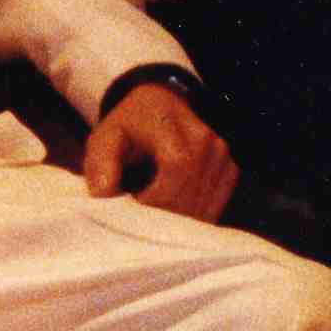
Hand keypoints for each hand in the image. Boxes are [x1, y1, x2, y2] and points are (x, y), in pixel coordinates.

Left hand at [82, 86, 236, 221]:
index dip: (155, 199)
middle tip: (138, 220)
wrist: (158, 109)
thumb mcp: (105, 137)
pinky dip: (191, 218)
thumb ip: (100, 162)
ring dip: (176, 220)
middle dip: (163, 216)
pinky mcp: (229, 170)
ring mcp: (223, 156)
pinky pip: (213, 208)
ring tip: (152, 215)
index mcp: (174, 125)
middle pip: (191, 195)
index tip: (132, 207)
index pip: (176, 170)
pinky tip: (170, 214)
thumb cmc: (128, 126)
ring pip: (204, 208)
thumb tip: (103, 193)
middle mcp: (206, 140)